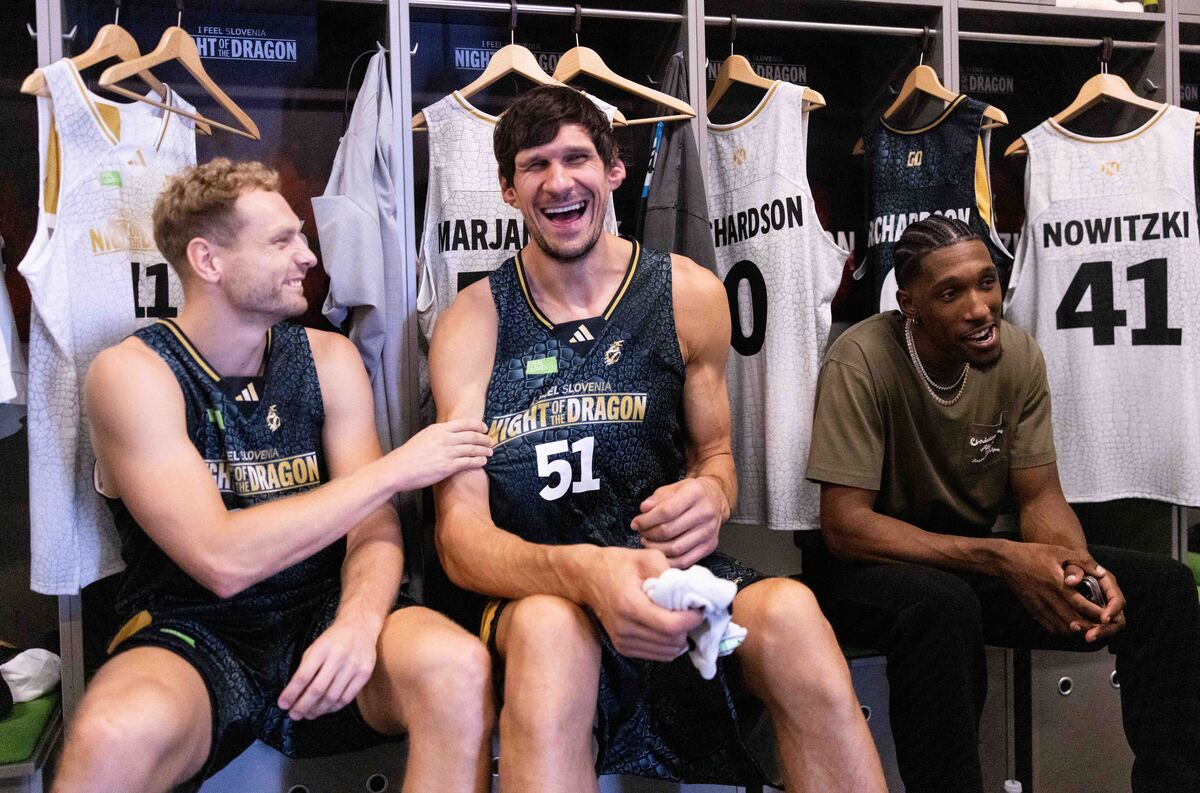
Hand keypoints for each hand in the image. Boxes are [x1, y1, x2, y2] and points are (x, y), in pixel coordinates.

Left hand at [277, 613, 379, 720]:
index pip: (303, 676)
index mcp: (322, 648)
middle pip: (318, 690)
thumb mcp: (315, 647)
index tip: (283, 704)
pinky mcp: (364, 674)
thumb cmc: (333, 639)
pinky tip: (325, 709)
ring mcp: (353, 666)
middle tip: (294, 715)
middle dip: (303, 706)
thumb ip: (305, 668)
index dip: (291, 693)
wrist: (360, 626)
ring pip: (332, 697)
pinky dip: (333, 707)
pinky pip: (347, 698)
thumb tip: (294, 695)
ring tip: (308, 714)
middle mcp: (338, 657)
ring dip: (318, 710)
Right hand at [386, 419, 492, 490]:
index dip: (477, 425)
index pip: (464, 424)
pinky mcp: (447, 467)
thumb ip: (438, 435)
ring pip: (472, 449)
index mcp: (438, 429)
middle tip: (491, 441)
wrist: (397, 469)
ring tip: (490, 452)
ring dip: (484, 450)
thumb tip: (449, 435)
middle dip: (483, 439)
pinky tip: (483, 462)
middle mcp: (444, 439)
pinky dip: (478, 461)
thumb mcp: (423, 437)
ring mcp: (446, 453)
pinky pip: (467, 462)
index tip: (484, 428)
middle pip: (471, 436)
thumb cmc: (408, 455)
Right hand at [583, 547, 704, 661]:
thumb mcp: (646, 557)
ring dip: (679, 638)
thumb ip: (669, 573)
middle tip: (691, 611)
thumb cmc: (617, 564)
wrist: (587, 578)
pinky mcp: (623, 648)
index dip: (692, 619)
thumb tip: (691, 591)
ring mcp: (622, 641)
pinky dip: (668, 644)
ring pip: (667, 653)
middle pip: (672, 642)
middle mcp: (625, 628)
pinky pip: (657, 655)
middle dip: (688, 628)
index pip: (671, 625)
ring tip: (679, 618)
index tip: (698, 608)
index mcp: (630, 605)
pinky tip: (666, 627)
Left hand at [630, 477, 727, 567]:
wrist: (715, 499)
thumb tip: (644, 510)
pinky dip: (668, 560)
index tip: (636, 523)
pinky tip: (659, 553)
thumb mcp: (673, 488)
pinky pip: (685, 560)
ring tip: (648, 541)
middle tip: (641, 532)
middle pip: (670, 531)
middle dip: (649, 534)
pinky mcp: (710, 546)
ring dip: (656, 548)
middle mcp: (705, 513)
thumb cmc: (690, 494)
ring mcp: (709, 532)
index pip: (666, 511)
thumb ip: (657, 498)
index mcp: (695, 494)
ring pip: (676, 548)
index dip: (647, 520)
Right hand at [999, 542, 1107, 636]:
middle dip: (1090, 627)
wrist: (1006, 560)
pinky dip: (1061, 629)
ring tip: (1087, 628)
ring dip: (1076, 630)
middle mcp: (1050, 599)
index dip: (1097, 614)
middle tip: (1101, 627)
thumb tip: (1100, 572)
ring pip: (1063, 628)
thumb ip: (1082, 561)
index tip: (1107, 617)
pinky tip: (1068, 624)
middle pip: (1075, 622)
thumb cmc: (1033, 554)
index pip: (1082, 606)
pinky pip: (1050, 627)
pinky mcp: (1033, 610)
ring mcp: (1040, 607)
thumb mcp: (1059, 551)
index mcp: (1059, 585)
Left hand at [1063, 562, 1126, 642]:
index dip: (1113, 611)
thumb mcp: (1072, 563)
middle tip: (1089, 636)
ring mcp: (1102, 609)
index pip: (1118, 601)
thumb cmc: (1070, 564)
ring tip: (1077, 632)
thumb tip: (1071, 581)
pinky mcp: (1093, 616)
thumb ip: (1073, 570)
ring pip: (1106, 627)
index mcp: (1108, 585)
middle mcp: (1108, 599)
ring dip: (1094, 633)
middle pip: (1116, 620)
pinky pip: (1095, 628)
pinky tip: (1073, 631)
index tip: (1104, 618)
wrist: (1063, 567)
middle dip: (1104, 630)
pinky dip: (1086, 631)